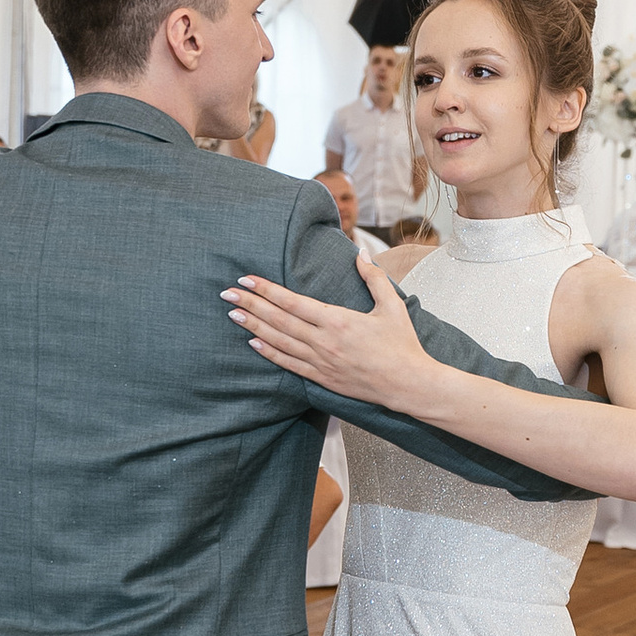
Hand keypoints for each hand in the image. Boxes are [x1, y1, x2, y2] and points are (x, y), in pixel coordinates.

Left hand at [226, 252, 428, 405]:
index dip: (267, 290)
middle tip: (227, 293)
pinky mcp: (322, 378)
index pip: (293, 302)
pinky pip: (289, 364)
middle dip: (251, 305)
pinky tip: (253, 343)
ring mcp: (321, 362)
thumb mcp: (392, 305)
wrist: (408, 384)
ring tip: (233, 315)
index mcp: (338, 320)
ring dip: (254, 327)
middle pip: (279, 320)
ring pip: (279, 342)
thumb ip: (373, 277)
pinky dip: (269, 353)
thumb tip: (360, 251)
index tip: (247, 280)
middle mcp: (324, 341)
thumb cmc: (402, 344)